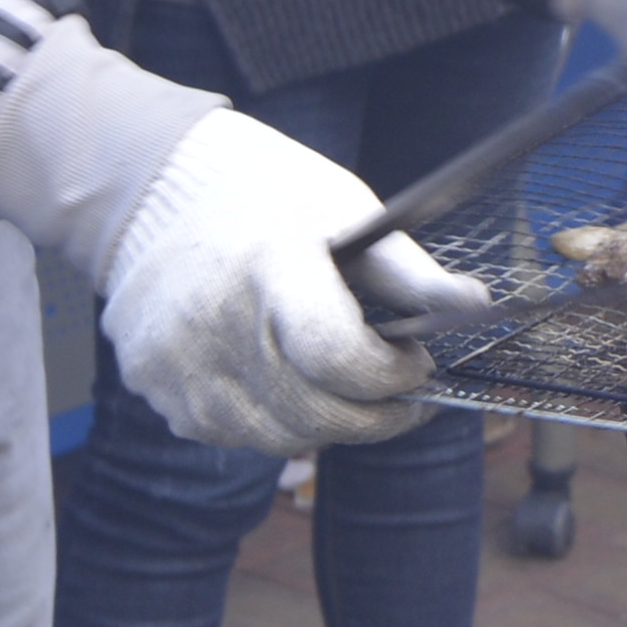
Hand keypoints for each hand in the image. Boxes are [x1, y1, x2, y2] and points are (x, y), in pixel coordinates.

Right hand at [93, 107, 492, 457]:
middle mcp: (215, 324)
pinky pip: (232, 434)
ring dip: (326, 425)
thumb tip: (477, 307)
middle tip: (400, 391)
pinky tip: (282, 377)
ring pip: (278, 439)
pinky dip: (270, 419)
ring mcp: (177, 365)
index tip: (415, 363)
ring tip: (344, 385)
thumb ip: (406, 271)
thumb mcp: (342, 210)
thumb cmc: (263, 193)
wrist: (149, 187)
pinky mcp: (155, 389)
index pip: (339, 361)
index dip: (391, 377)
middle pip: (317, 416)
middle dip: (376, 415)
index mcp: (270, 268)